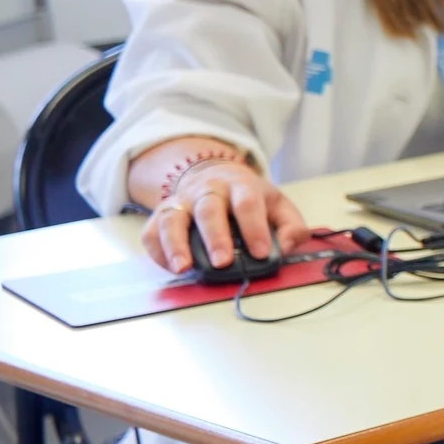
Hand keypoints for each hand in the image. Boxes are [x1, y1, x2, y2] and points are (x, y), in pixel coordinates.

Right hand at [139, 157, 306, 272]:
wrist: (214, 175)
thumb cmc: (248, 197)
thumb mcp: (277, 205)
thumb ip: (291, 226)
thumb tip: (286, 246)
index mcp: (240, 185)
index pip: (247, 204)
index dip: (254, 228)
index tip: (261, 253)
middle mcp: (207, 190)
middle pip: (209, 209)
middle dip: (215, 237)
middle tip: (222, 262)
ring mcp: (181, 201)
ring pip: (173, 218)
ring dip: (176, 244)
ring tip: (184, 267)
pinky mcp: (161, 214)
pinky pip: (151, 230)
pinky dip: (157, 250)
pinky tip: (170, 267)